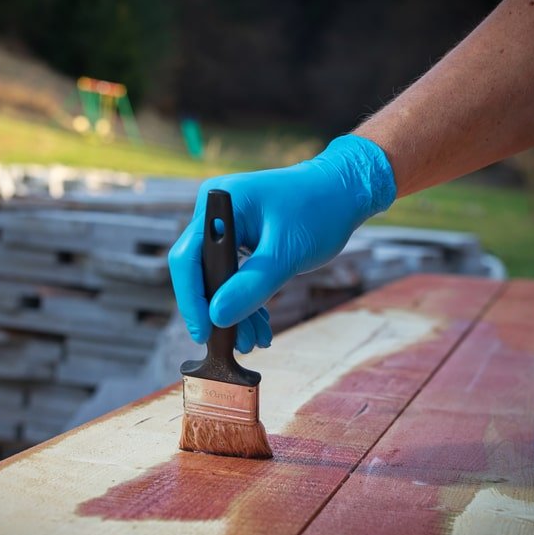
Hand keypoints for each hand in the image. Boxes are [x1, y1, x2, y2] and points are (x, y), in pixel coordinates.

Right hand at [168, 134, 395, 351]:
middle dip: (218, 311)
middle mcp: (216, 214)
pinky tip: (260, 325)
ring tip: (255, 340)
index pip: (188, 258)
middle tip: (237, 343)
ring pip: (218, 279)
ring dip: (234, 312)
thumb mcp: (286, 253)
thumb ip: (251, 286)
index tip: (204, 333)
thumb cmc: (320, 209)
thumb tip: (217, 318)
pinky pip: (233, 275)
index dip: (192, 299)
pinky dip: (246, 300)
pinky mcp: (241, 239)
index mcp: (221, 205)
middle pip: (200, 272)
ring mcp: (227, 227)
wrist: (345, 191)